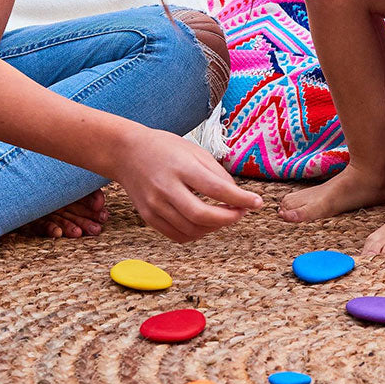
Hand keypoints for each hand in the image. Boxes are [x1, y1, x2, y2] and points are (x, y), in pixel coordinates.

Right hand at [113, 129, 262, 242]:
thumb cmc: (165, 148)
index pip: (216, 189)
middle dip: (228, 219)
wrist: (127, 153)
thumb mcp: (195, 151)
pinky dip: (197, 234)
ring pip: (191, 230)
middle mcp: (166, 188)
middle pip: (202, 215)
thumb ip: (217, 174)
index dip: (240, 199)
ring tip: (226, 216)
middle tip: (242, 212)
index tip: (257, 203)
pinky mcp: (148, 217)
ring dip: (215, 228)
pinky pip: (177, 235)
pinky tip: (207, 223)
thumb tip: (237, 196)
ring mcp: (155, 205)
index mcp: (181, 167)